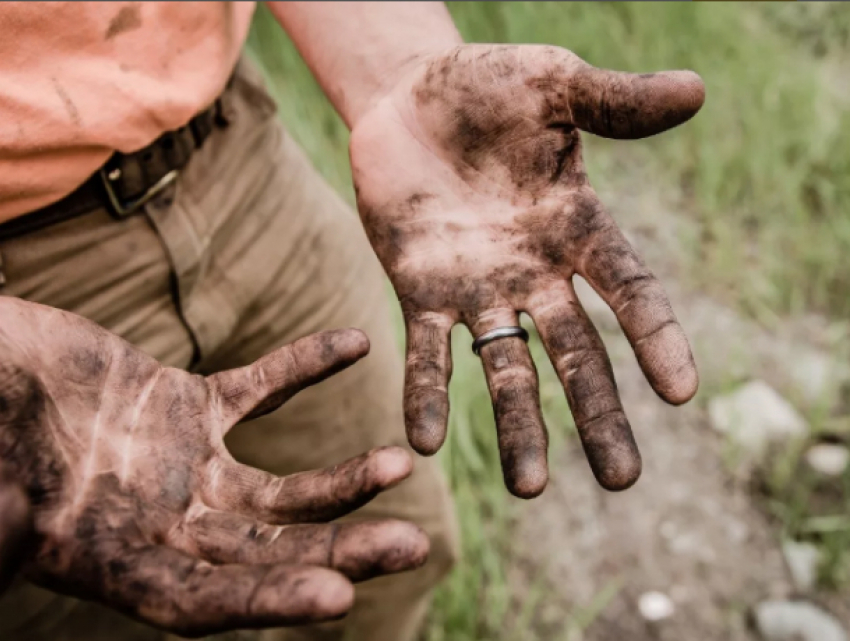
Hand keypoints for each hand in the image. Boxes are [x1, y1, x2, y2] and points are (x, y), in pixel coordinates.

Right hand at [0, 297, 427, 636]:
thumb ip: (4, 525)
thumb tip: (8, 554)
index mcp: (116, 561)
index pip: (204, 600)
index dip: (267, 602)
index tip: (339, 599)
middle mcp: (164, 523)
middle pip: (268, 551)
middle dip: (339, 551)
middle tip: (414, 548)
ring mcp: (185, 466)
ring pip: (281, 487)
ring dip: (342, 479)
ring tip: (401, 464)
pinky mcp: (191, 406)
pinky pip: (261, 387)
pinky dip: (305, 365)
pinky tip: (356, 342)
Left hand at [351, 44, 702, 496]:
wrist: (407, 98)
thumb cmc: (486, 86)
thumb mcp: (553, 83)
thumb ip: (614, 102)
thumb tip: (696, 90)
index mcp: (576, 227)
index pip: (629, 289)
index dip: (656, 336)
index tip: (682, 391)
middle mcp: (534, 272)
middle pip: (576, 352)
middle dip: (597, 414)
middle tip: (622, 480)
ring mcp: (477, 289)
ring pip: (504, 368)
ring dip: (517, 426)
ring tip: (527, 489)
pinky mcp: (418, 291)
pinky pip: (425, 352)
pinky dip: (426, 394)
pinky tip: (424, 442)